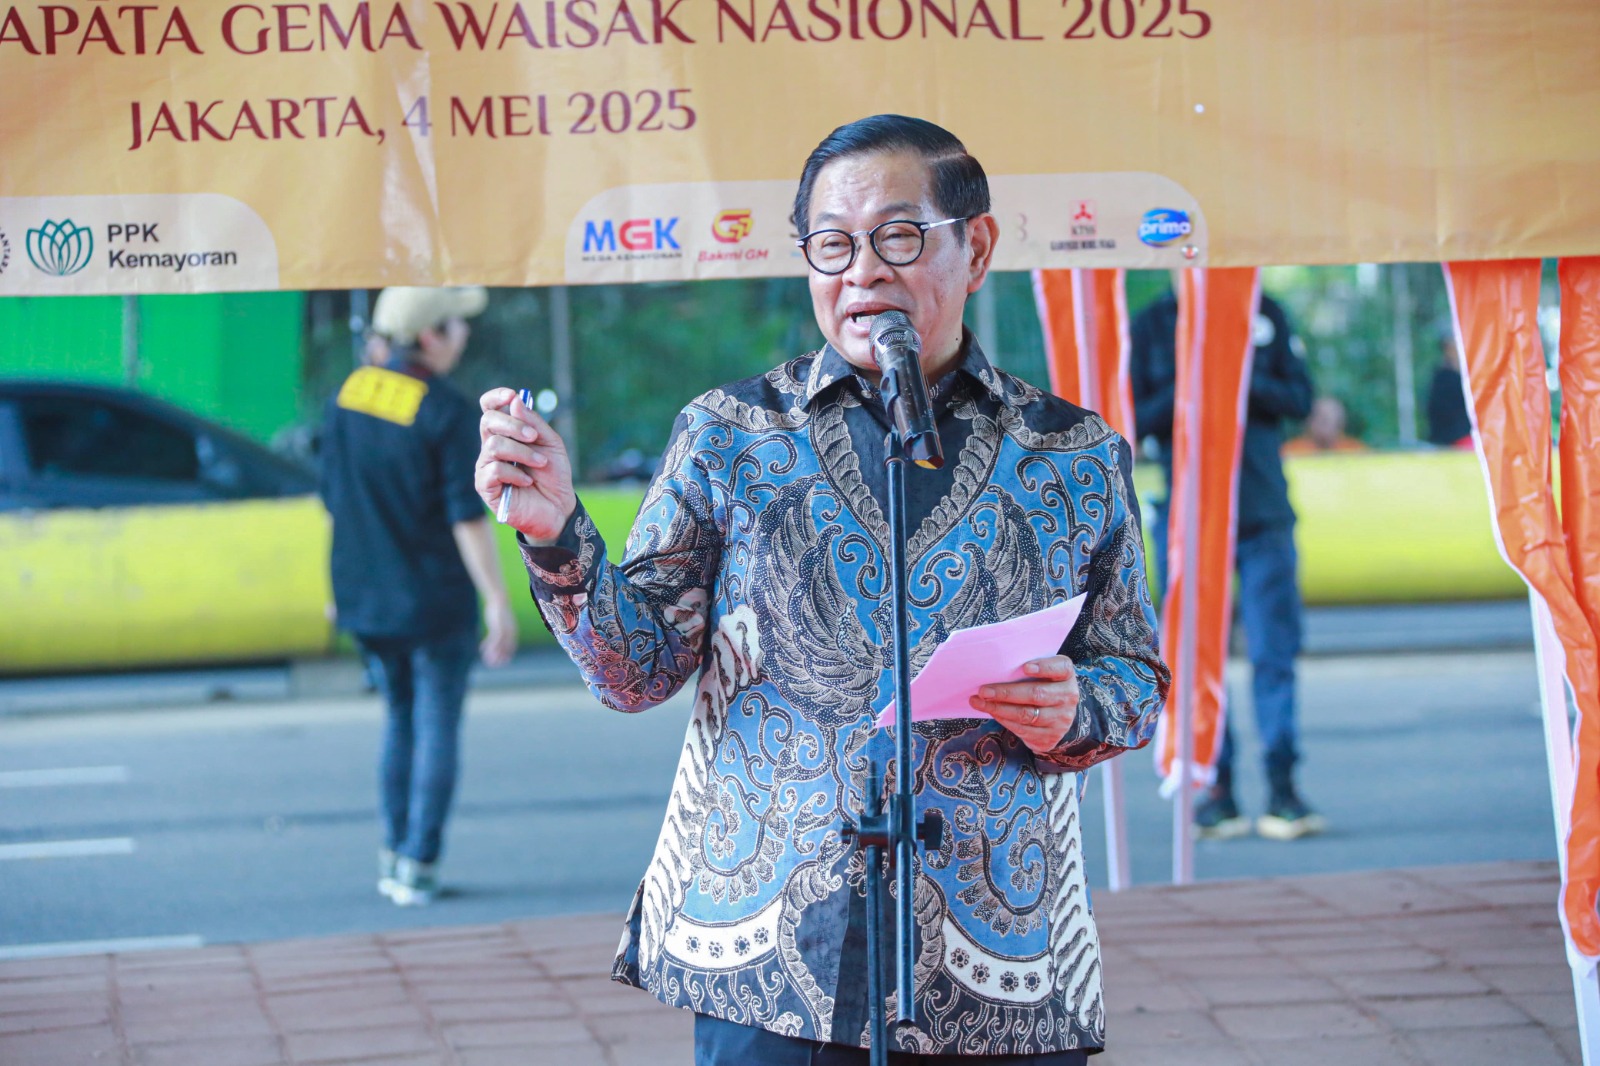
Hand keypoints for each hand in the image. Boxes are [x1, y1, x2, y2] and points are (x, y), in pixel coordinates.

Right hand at [476, 387, 576, 542]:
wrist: (559, 508)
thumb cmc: (554, 475)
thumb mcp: (551, 444)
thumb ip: (534, 423)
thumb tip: (515, 401)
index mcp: (506, 433)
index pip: (489, 408)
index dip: (496, 397)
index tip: (512, 395)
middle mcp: (492, 447)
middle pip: (488, 421)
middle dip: (513, 425)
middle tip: (534, 436)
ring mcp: (486, 467)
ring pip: (493, 446)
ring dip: (521, 452)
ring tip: (540, 463)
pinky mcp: (485, 487)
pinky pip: (493, 470)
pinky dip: (515, 473)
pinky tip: (528, 481)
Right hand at [480, 598, 517, 667]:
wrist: (499, 600)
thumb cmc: (500, 611)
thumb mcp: (502, 622)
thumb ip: (502, 629)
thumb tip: (499, 636)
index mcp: (513, 631)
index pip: (512, 647)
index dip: (507, 655)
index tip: (502, 662)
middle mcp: (510, 632)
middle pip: (506, 649)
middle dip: (500, 658)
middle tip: (494, 665)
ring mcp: (504, 630)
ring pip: (499, 646)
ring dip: (493, 654)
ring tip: (487, 661)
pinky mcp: (497, 627)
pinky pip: (492, 639)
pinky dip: (488, 645)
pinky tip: (481, 650)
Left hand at [968, 655, 1080, 755]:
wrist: (1057, 717)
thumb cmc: (1043, 686)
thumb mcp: (1043, 673)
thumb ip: (1028, 668)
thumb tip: (995, 667)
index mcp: (1067, 676)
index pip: (1061, 668)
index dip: (1044, 667)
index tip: (1025, 667)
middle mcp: (1068, 697)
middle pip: (1037, 694)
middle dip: (1007, 693)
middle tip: (984, 690)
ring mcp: (1060, 719)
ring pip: (1027, 714)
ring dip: (999, 708)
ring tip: (979, 702)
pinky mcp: (1050, 737)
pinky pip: (1023, 729)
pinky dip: (1004, 720)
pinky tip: (991, 712)